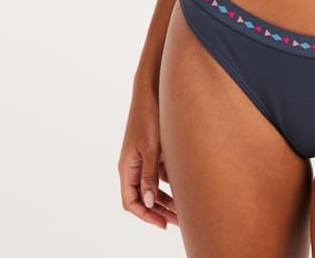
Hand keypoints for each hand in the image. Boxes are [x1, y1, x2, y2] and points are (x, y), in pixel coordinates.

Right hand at [118, 84, 178, 230]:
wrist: (153, 90)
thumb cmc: (148, 116)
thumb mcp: (150, 148)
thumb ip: (149, 175)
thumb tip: (149, 202)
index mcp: (126, 167)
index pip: (131, 201)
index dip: (146, 215)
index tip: (163, 224)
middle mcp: (133, 165)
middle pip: (144, 196)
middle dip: (160, 211)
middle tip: (179, 222)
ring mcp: (144, 158)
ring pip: (154, 186)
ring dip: (167, 198)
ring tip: (185, 209)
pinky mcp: (155, 150)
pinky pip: (161, 172)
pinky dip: (172, 182)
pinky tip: (187, 187)